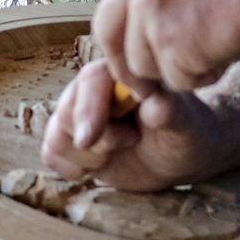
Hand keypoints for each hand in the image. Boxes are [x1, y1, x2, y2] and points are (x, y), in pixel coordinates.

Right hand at [41, 58, 224, 191]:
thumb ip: (170, 112)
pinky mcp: (73, 142)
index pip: (90, 81)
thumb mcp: (186, 124)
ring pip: (56, 135)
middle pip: (66, 111)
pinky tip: (100, 166)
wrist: (181, 155)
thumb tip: (154, 104)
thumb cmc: (188, 132)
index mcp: (120, 73)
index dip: (88, 110)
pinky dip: (71, 167)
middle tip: (129, 142)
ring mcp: (81, 116)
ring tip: (121, 151)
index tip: (91, 138)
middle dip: (93, 139)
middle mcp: (94, 91)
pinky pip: (51, 154)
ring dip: (86, 155)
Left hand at [93, 0, 239, 91]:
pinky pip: (174, 79)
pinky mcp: (170, 42)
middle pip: (109, 33)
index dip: (125, 33)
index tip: (136, 51)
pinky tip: (224, 54)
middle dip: (127, 65)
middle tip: (145, 86)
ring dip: (174, 69)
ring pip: (141, 62)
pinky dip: (199, 77)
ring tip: (214, 49)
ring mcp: (149, 6)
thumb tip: (136, 29)